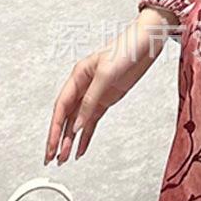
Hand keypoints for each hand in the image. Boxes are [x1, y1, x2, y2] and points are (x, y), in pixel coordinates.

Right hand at [44, 7, 177, 164]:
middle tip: (52, 158)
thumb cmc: (127, 49)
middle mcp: (84, 86)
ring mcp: (96, 93)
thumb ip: (91, 100)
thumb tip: (78, 124)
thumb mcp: (107, 74)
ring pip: (79, 121)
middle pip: (67, 117)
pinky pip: (93, 120)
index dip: (55, 127)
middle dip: (58, 138)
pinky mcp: (108, 98)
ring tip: (64, 158)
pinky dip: (87, 135)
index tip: (53, 144)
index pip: (61, 107)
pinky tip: (81, 147)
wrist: (147, 43)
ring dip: (71, 140)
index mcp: (78, 76)